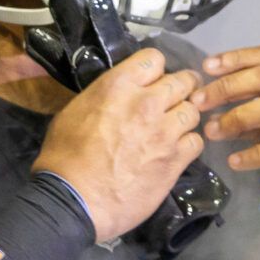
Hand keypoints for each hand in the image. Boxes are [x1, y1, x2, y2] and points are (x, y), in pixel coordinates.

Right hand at [32, 47, 204, 241]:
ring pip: (193, 111)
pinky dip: (189, 144)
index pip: (154, 58)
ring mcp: (165, 132)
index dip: (156, 70)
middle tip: (175, 99)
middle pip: (182, 82)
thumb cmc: (64, 157)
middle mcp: (147, 103)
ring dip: (185, 117)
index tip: (153, 81)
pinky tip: (177, 150)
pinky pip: (196, 141)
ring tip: (175, 127)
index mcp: (119, 85)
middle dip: (181, 88)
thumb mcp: (74, 111)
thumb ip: (104, 97)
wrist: (75, 200)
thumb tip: (116, 97)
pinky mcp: (175, 159)